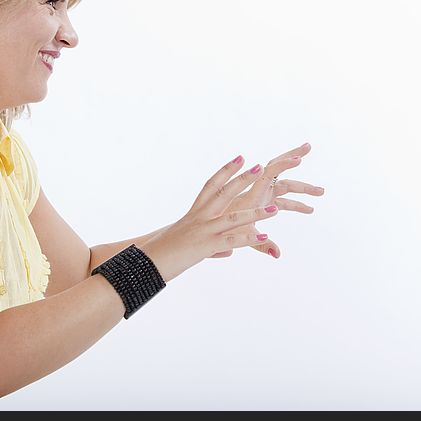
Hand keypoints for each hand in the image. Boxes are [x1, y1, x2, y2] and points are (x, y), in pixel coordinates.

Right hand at [141, 156, 280, 280]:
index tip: (239, 157)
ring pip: (233, 219)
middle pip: (224, 193)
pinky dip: (248, 238)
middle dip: (243, 179)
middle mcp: (199, 218)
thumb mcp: (188, 244)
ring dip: (256, 214)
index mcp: (193, 213)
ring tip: (275, 209)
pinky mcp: (204, 247)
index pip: (211, 186)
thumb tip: (228, 251)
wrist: (145, 263)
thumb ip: (212, 245)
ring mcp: (202, 231)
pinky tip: (264, 236)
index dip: (226, 171)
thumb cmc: (162, 254)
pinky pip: (230, 241)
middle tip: (259, 166)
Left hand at [215, 142, 324, 258]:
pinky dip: (296, 204)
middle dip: (294, 158)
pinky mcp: (263, 204)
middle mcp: (258, 190)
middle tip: (309, 147)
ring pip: (285, 187)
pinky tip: (309, 209)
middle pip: (279, 171)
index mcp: (253, 192)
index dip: (284, 164)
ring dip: (303, 189)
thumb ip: (261, 244)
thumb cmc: (223, 231)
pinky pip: (283, 201)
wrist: (211, 232)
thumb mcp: (243, 236)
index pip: (270, 172)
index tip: (298, 158)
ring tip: (321, 192)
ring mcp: (262, 196)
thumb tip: (278, 254)